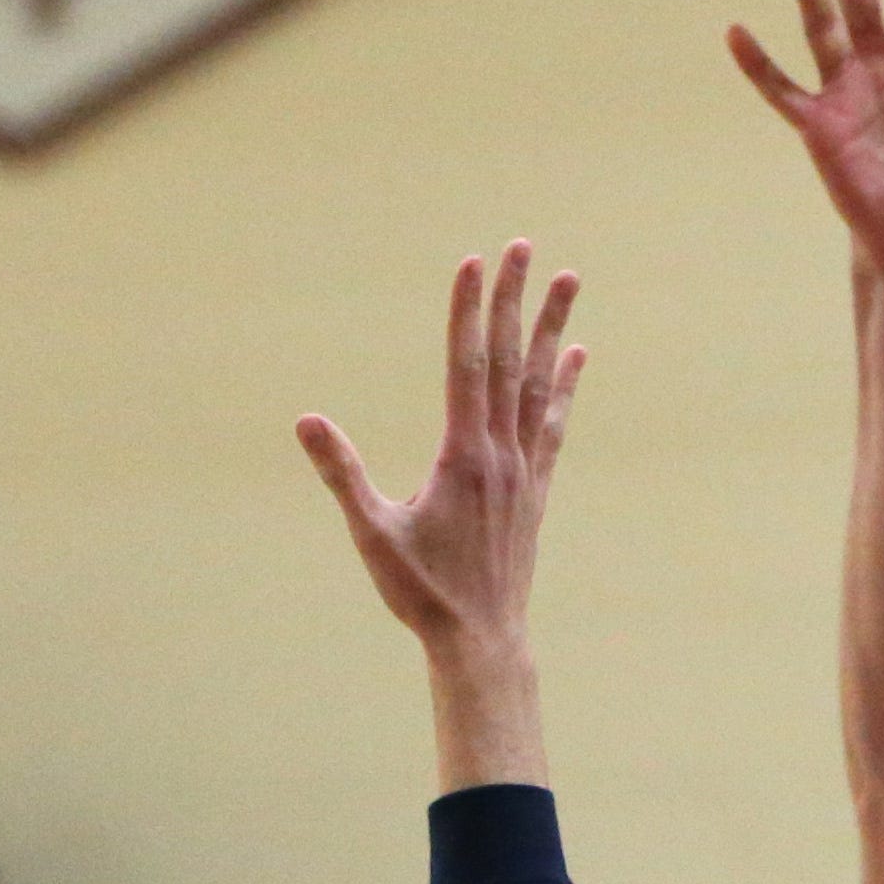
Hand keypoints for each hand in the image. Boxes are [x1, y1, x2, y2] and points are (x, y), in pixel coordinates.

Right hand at [299, 241, 584, 656]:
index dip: (469, 310)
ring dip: (552, 327)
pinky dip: (565, 385)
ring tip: (570, 280)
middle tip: (525, 245)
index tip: (475, 261)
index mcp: (463, 455)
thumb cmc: (421, 592)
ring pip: (540, 383)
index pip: (466, 365)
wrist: (482, 639)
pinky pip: (554, 423)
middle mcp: (501, 452)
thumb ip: (342, 473)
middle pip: (508, 359)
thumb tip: (307, 420)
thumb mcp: (373, 532)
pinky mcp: (535, 488)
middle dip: (515, 299)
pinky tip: (576, 354)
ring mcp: (524, 468)